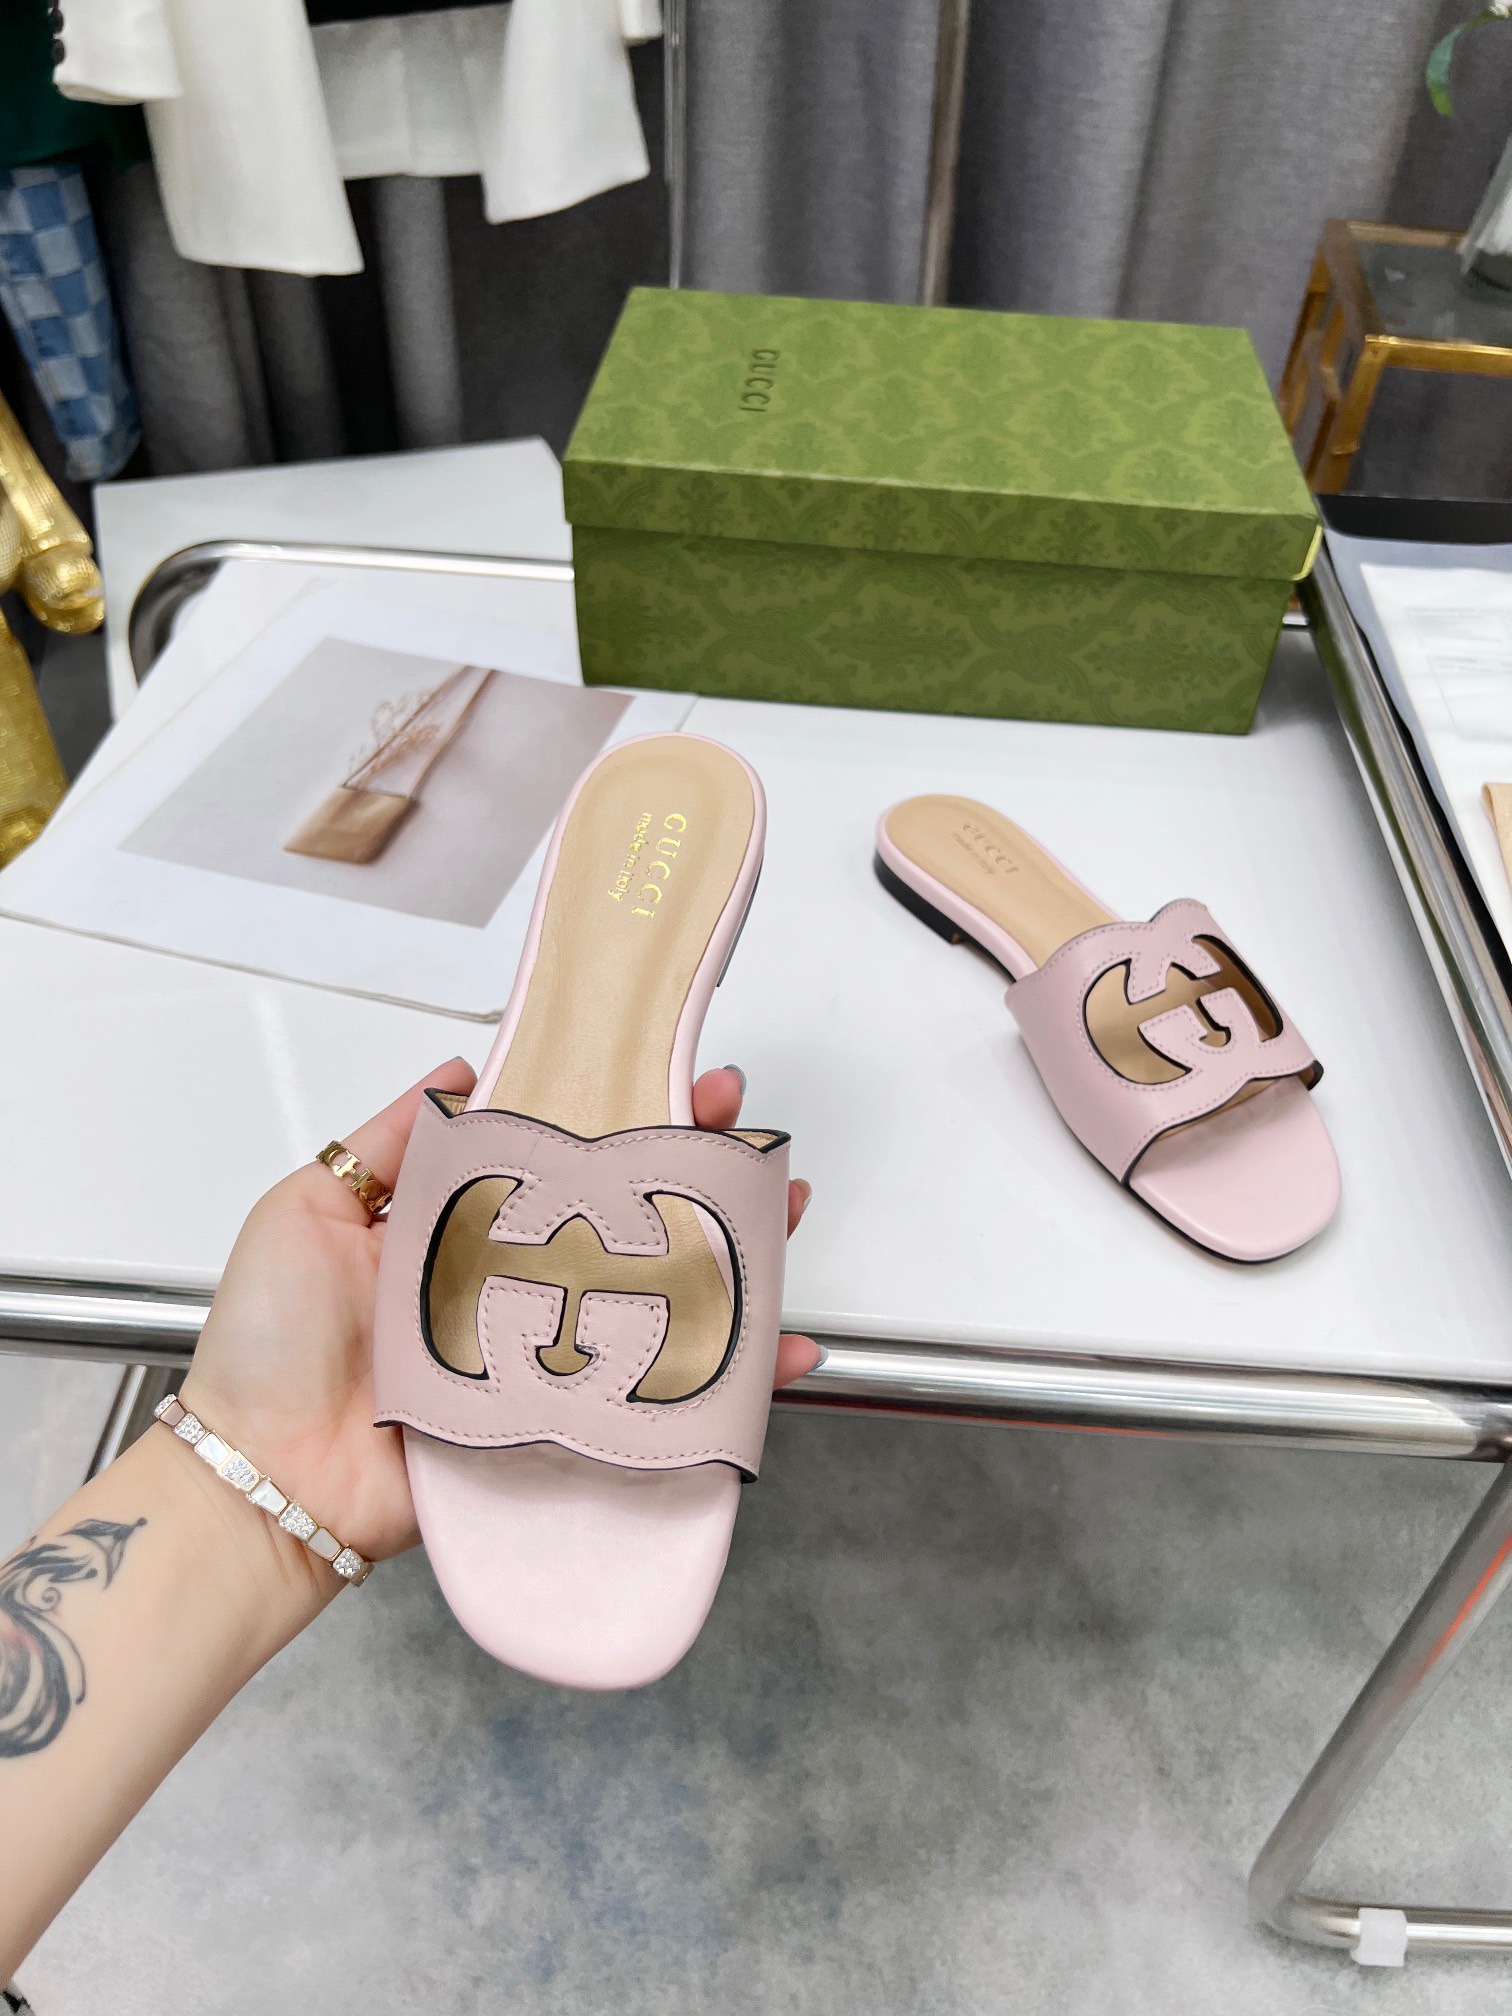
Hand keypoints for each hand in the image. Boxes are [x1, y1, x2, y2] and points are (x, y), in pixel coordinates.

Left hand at [181, 1061, 818, 1565]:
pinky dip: (731, 1383)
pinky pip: (659, 1398)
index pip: (560, 1154)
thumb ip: (387, 1138)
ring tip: (783, 1213)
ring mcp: (546, 1355)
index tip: (671, 1071)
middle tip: (749, 1136)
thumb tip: (460, 1065)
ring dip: (735, 1256)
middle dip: (697, 1172)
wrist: (263, 1477)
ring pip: (661, 1299)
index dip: (619, 1111)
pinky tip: (776, 1352)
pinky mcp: (562, 1423)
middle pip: (627, 1219)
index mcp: (461, 1225)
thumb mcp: (308, 1208)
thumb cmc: (271, 1347)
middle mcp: (514, 1285)